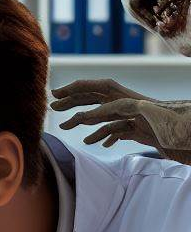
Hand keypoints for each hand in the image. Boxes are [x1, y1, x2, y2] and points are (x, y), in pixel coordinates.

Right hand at [51, 79, 190, 163]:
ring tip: (66, 126)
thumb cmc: (181, 130)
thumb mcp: (152, 118)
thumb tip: (95, 111)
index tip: (57, 96)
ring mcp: (137, 119)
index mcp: (132, 101)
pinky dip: (104, 135)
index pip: (100, 89)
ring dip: (84, 119)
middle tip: (54, 107)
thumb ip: (124, 112)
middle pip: (99, 99)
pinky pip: (119, 131)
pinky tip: (95, 142)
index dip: (77, 90)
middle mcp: (133, 107)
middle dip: (75, 101)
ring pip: (105, 115)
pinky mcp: (143, 132)